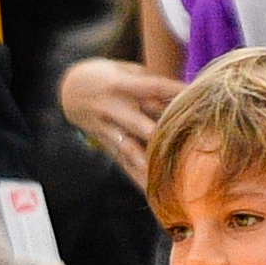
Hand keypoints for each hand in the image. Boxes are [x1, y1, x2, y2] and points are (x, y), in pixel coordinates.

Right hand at [59, 57, 183, 186]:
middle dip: (159, 135)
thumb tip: (183, 92)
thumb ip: (150, 81)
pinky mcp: (107, 145)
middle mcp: (114, 109)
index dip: (175, 91)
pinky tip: (153, 194)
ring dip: (149, 166)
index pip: (154, 87)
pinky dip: (138, 178)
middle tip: (183, 147)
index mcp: (121, 85)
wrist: (68, 91)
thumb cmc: (105, 76)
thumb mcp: (124, 70)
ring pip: (132, 150)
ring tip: (167, 183)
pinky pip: (125, 164)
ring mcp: (109, 130)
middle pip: (140, 123)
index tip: (197, 97)